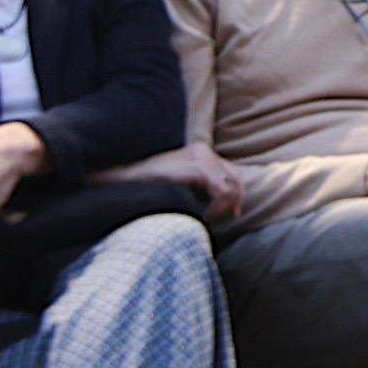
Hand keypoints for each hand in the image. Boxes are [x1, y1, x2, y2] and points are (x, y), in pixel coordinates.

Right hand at [105, 141, 244, 221]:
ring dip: (221, 208)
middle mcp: (204, 150)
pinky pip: (221, 192)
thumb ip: (199, 185)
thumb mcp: (180, 182)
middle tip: (231, 217)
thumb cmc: (152, 185)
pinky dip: (216, 208)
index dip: (236, 193)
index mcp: (201, 151)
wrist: (130, 179)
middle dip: (235, 200)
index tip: (233, 212)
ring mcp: (202, 156)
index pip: (231, 171)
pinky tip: (202, 216)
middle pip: (235, 177)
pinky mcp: (199, 167)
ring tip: (205, 217)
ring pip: (229, 187)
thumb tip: (224, 201)